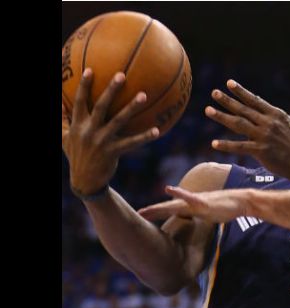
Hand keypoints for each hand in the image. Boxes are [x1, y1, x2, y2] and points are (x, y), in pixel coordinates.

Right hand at [62, 69, 159, 194]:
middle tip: (122, 75)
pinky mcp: (113, 152)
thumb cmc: (76, 155)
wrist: (84, 181)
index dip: (84, 86)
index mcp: (77, 125)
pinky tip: (157, 130)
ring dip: (132, 107)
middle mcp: (89, 130)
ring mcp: (102, 141)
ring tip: (143, 95)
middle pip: (101, 106)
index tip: (90, 70)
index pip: (79, 101)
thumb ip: (62, 120)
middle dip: (111, 90)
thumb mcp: (64, 138)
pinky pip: (132, 143)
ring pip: (119, 121)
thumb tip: (59, 104)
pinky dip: (145, 137)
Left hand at [138, 185, 249, 222]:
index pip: (171, 210)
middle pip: (168, 207)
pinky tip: (169, 189)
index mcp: (191, 207)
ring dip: (159, 207)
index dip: (157, 212)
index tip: (143, 216)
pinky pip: (190, 198)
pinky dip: (179, 194)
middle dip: (153, 211)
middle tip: (137, 214)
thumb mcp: (209, 214)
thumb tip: (193, 219)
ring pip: (174, 205)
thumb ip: (199, 214)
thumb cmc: (227, 207)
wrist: (241, 200)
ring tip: (145, 211)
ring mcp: (197, 201)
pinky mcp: (205, 202)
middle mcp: (190, 202)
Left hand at [205, 80, 289, 181]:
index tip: (229, 83)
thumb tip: (258, 102)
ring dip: (222, 116)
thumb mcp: (287, 123)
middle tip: (214, 93)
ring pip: (239, 124)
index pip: (255, 100)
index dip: (241, 92)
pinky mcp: (261, 151)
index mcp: (275, 114)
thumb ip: (272, 114)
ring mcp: (264, 136)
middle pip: (244, 109)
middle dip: (228, 100)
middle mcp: (269, 123)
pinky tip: (214, 143)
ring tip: (208, 110)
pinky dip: (226, 145)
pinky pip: (240, 146)